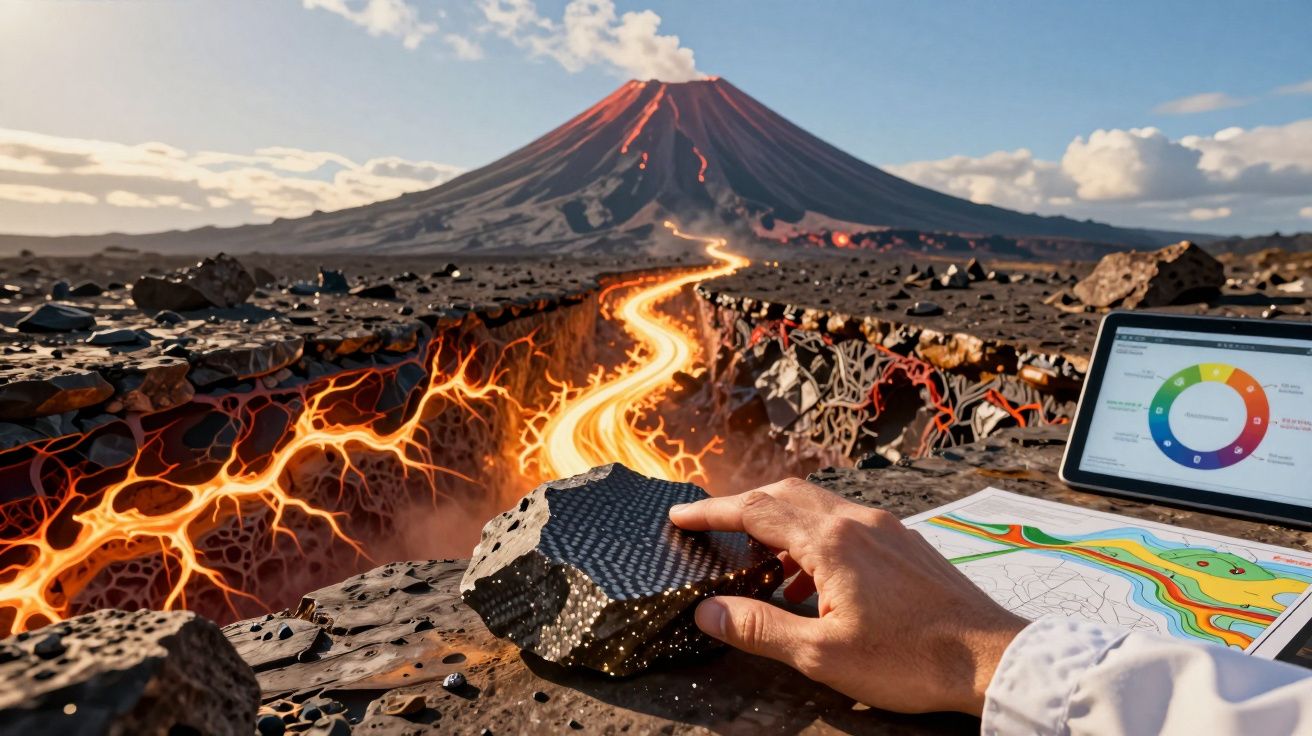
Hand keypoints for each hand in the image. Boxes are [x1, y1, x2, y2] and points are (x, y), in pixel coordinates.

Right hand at [669, 478, 1026, 715]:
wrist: (991, 658)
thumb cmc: (911, 659)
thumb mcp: (822, 654)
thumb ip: (760, 628)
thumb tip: (708, 612)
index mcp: (831, 541)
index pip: (754, 510)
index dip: (711, 512)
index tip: (679, 517)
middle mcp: (857, 522)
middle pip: (784, 495)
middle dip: (742, 509)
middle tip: (711, 530)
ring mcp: (885, 530)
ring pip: (817, 509)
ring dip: (780, 527)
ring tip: (759, 568)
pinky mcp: (903, 545)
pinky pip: (845, 526)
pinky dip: (813, 541)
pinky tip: (813, 584)